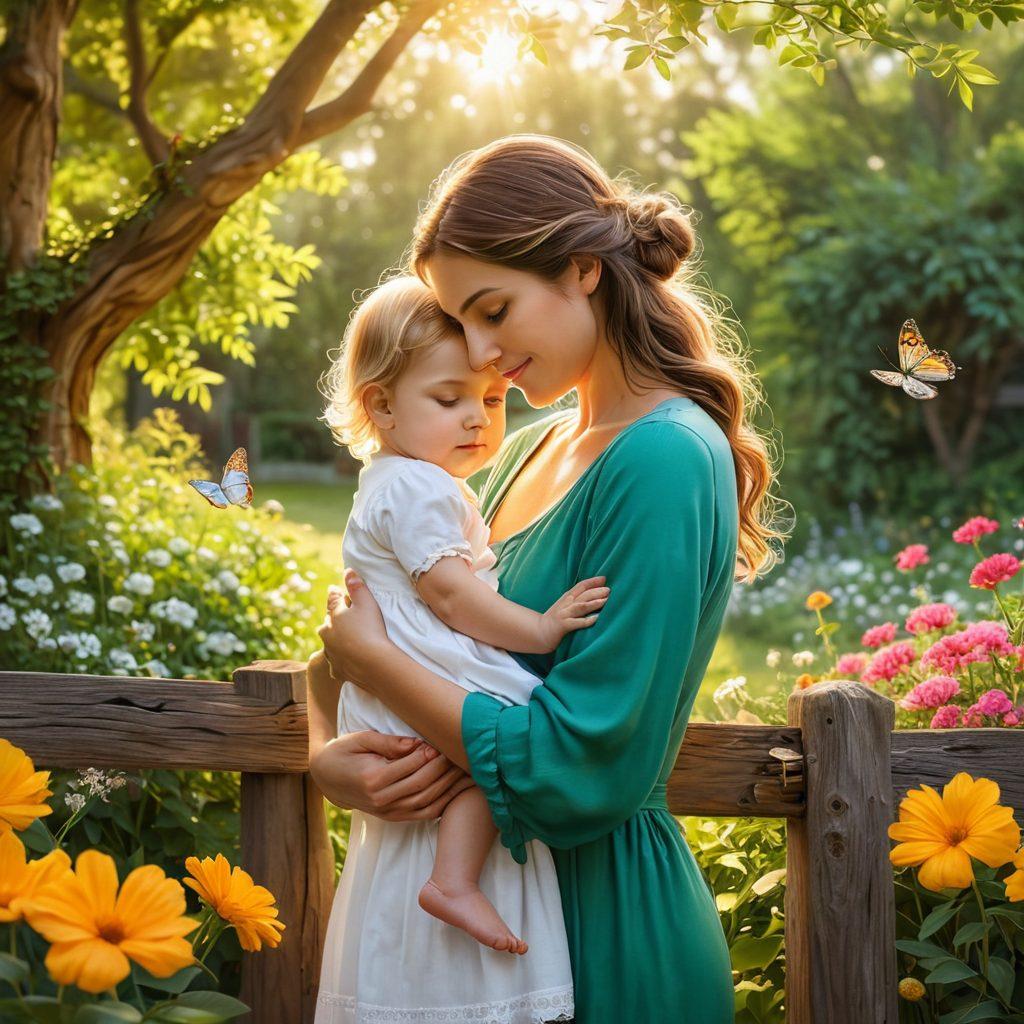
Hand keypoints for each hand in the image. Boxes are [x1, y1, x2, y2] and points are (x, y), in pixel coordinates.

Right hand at [310, 729, 475, 820]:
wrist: (327, 778)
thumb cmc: (345, 752)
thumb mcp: (361, 739)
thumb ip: (388, 742)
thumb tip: (417, 743)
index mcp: (372, 779)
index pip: (409, 767)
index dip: (429, 754)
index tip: (443, 742)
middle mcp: (381, 800)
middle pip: (422, 785)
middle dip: (444, 769)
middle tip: (461, 753)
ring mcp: (388, 812)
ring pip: (427, 802)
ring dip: (450, 786)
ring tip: (466, 769)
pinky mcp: (394, 817)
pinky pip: (425, 814)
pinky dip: (444, 802)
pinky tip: (459, 789)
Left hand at [318, 569, 390, 689]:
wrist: (374, 664)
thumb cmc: (371, 629)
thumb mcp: (366, 602)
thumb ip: (357, 586)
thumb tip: (348, 570)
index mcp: (333, 617)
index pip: (332, 602)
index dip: (334, 594)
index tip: (334, 589)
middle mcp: (327, 635)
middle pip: (327, 624)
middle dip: (332, 620)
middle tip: (338, 616)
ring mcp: (331, 654)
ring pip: (329, 644)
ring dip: (335, 641)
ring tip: (343, 640)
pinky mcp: (337, 671)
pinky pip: (336, 664)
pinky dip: (340, 661)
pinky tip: (346, 661)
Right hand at [538, 575, 609, 650]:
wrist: (538, 632)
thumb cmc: (555, 620)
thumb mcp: (564, 606)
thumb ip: (576, 599)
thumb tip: (593, 593)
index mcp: (567, 598)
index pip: (580, 586)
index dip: (592, 581)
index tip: (604, 579)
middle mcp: (566, 604)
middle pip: (583, 595)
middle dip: (596, 591)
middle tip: (609, 590)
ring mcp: (564, 614)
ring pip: (581, 606)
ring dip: (593, 603)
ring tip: (605, 600)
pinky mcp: (563, 626)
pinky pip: (576, 623)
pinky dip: (586, 620)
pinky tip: (596, 618)